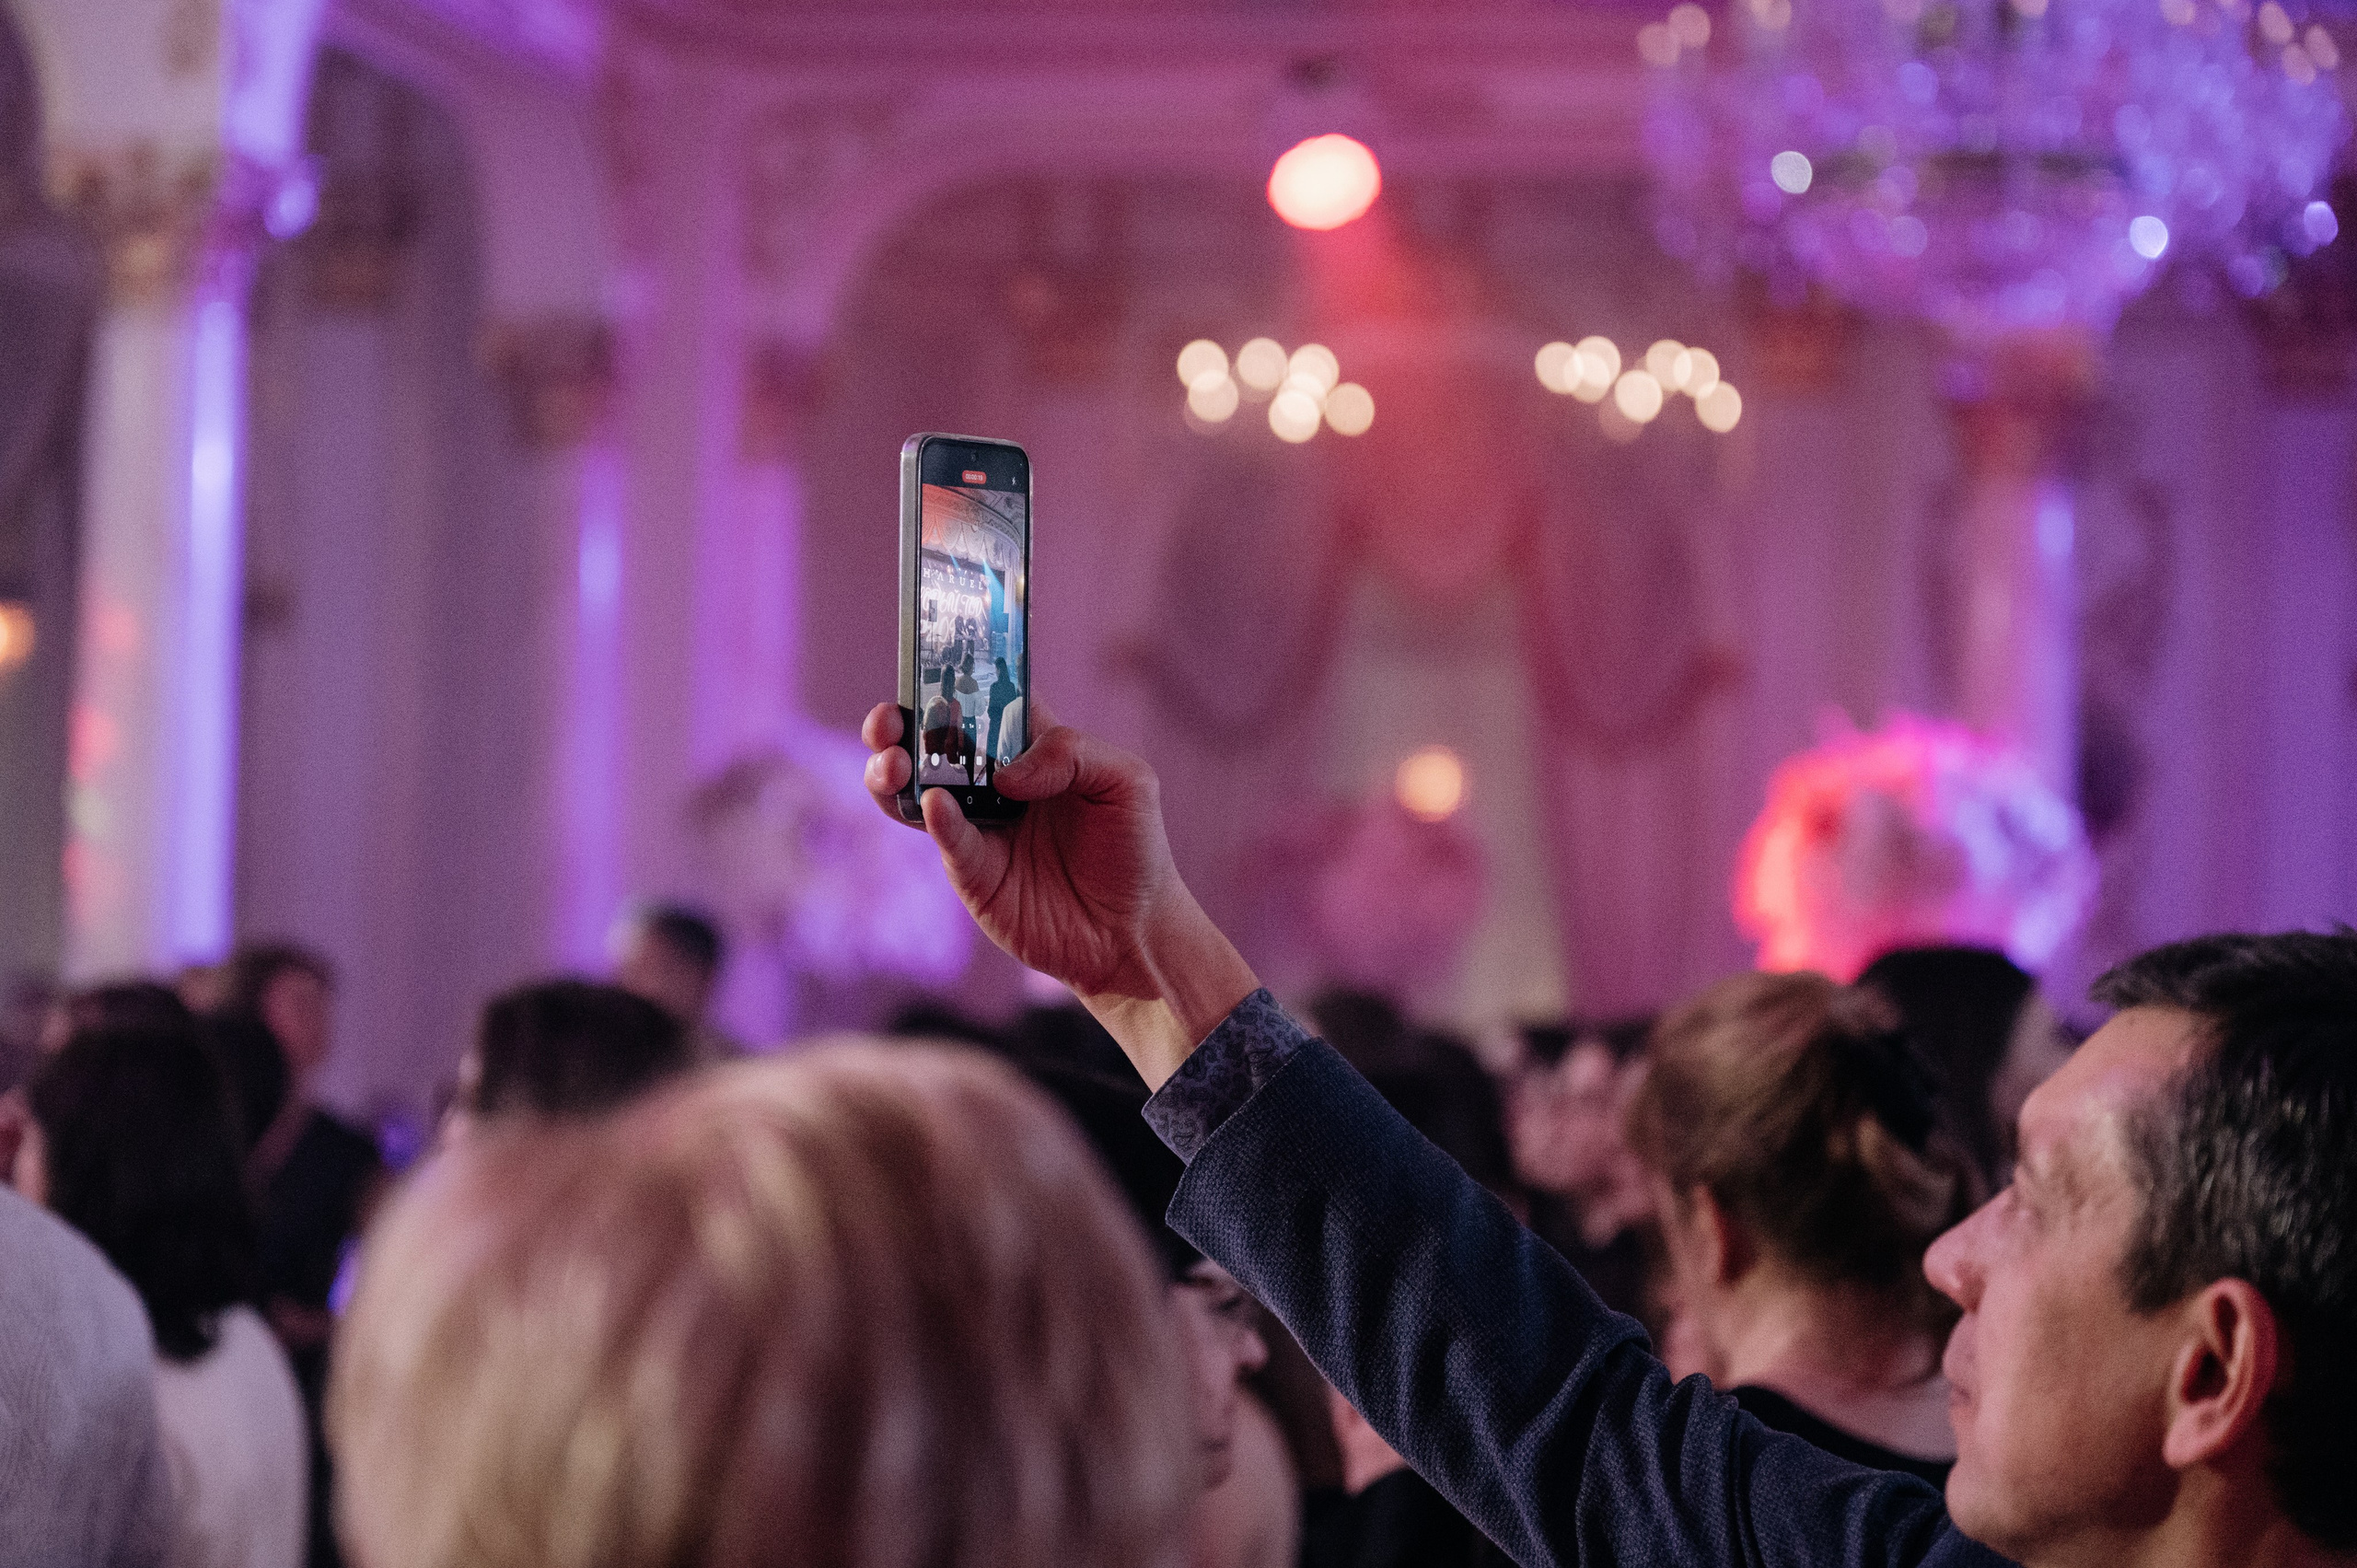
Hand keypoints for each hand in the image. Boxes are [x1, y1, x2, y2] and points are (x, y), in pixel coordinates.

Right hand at [862, 702, 1258, 1084]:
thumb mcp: (1127, 781)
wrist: (1135, 932)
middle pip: (932, 742)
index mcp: (1031, 749)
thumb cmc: (1135, 849)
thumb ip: (1072, 753)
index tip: (931, 662)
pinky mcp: (973, 873)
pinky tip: (934, 805)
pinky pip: (944, 840)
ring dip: (892, 769)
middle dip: (900, 723)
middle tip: (891, 718)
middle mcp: (995, 783)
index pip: (983, 700)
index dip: (954, 677)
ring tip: (892, 761)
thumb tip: (1007, 774)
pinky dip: (934, 819)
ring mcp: (978, 827)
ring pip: (916, 789)